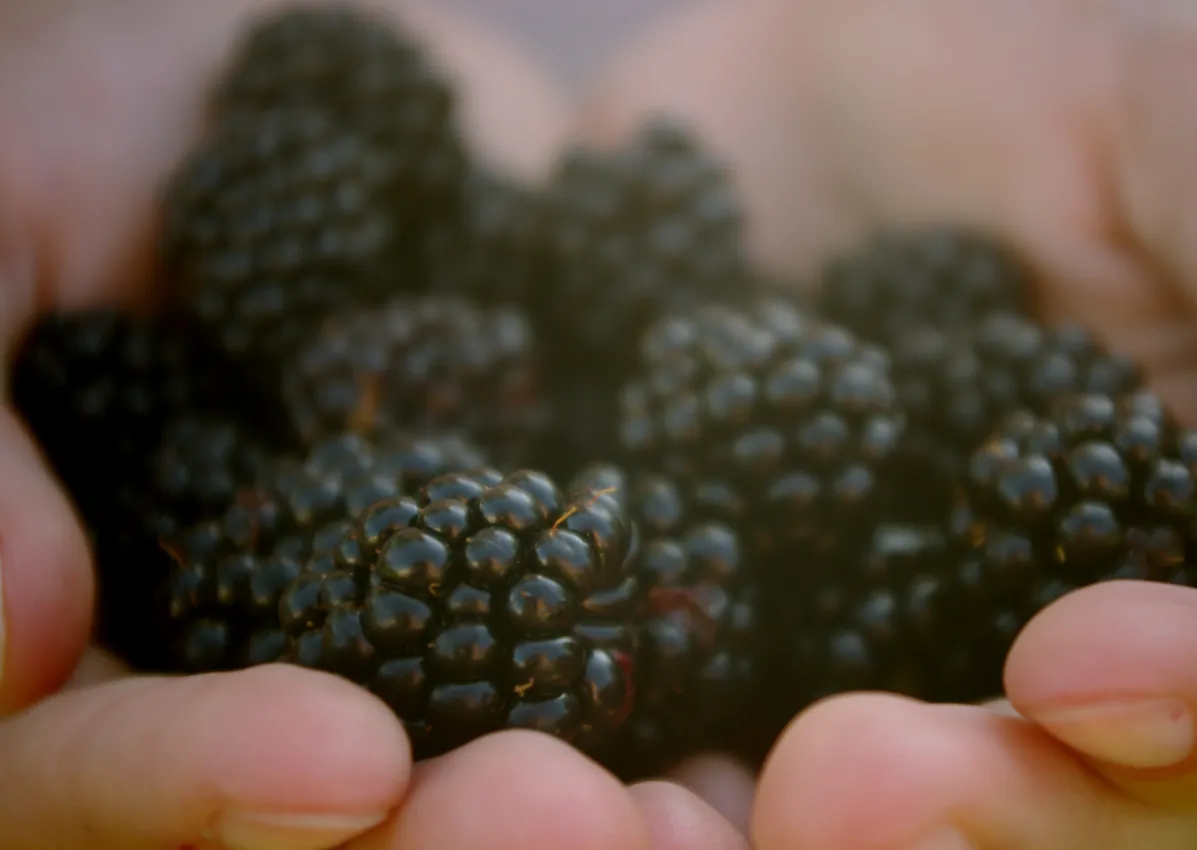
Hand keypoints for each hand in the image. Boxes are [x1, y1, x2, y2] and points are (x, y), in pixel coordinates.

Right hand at [0, 3, 748, 848]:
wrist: (263, 85)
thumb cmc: (62, 141)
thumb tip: (13, 651)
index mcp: (93, 639)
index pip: (98, 783)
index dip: (197, 782)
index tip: (344, 757)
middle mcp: (262, 661)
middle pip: (321, 825)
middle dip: (443, 842)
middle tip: (563, 821)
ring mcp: (419, 620)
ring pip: (489, 767)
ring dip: (601, 812)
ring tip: (695, 812)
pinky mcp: (552, 547)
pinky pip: (624, 645)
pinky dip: (696, 678)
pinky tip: (775, 717)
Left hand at [578, 0, 1196, 845]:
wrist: (783, 68)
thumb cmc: (1007, 59)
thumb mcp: (1172, 117)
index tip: (1076, 665)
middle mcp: (1059, 636)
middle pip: (1074, 806)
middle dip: (979, 816)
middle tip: (847, 778)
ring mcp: (880, 656)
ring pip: (876, 815)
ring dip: (777, 841)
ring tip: (657, 813)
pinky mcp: (718, 638)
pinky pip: (681, 741)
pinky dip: (622, 785)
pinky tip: (544, 772)